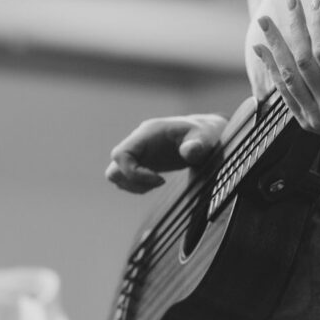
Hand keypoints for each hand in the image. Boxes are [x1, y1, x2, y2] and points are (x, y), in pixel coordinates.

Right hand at [105, 114, 225, 193]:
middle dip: (133, 181)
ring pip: (116, 174)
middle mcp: (138, 142)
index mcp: (147, 133)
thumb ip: (198, 144)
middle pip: (114, 167)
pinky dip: (137, 186)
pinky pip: (125, 178)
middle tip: (160, 182)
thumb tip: (189, 152)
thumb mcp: (205, 137)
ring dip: (133, 185)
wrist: (203, 135)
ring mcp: (137, 153)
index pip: (121, 154)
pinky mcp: (141, 162)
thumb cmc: (203, 134)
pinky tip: (157, 182)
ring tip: (158, 183)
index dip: (134, 173)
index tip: (161, 180)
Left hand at [254, 0, 319, 156]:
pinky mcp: (306, 122)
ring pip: (288, 77)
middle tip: (290, 3)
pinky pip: (284, 93)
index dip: (318, 27)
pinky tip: (263, 50)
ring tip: (265, 23)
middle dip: (295, 29)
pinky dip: (272, 70)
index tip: (317, 4)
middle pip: (303, 62)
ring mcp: (315, 117)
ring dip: (275, 47)